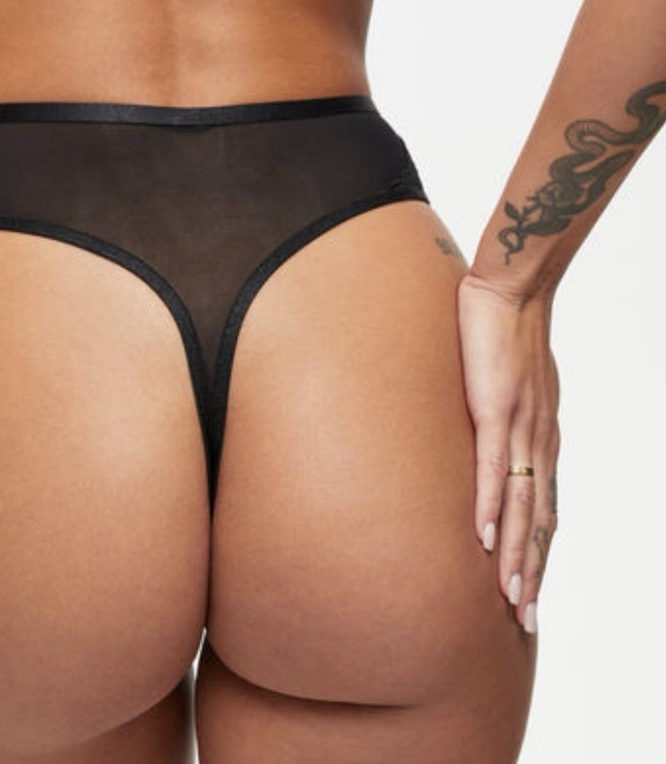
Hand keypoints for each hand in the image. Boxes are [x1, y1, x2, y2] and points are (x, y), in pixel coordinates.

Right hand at [457, 273, 559, 633]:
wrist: (511, 289)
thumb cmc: (505, 333)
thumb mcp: (506, 387)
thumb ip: (499, 419)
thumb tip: (483, 439)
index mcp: (542, 440)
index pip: (544, 510)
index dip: (539, 554)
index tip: (530, 592)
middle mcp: (540, 442)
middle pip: (540, 520)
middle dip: (533, 573)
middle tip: (525, 619)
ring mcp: (520, 427)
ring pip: (523, 504)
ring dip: (517, 555)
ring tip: (509, 595)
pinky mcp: (495, 409)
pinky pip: (494, 467)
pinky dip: (491, 506)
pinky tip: (484, 537)